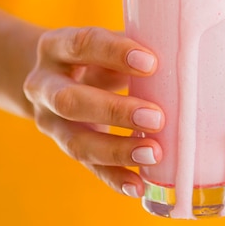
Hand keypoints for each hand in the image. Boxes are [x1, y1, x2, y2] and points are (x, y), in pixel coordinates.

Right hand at [23, 26, 163, 197]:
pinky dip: (113, 177)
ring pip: (75, 142)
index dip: (114, 53)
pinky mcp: (64, 147)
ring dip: (117, 150)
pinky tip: (139, 184)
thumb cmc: (94, 53)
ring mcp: (49, 121)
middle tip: (156, 117)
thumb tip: (181, 54)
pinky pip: (87, 167)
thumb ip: (133, 44)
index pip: (82, 45)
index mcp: (56, 46)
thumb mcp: (105, 41)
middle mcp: (43, 85)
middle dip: (114, 111)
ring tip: (153, 153)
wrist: (54, 75)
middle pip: (70, 101)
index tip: (151, 63)